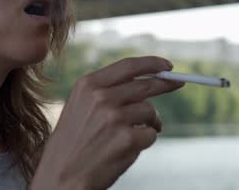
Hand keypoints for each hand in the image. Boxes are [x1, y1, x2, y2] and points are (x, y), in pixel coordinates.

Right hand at [30, 56, 184, 189]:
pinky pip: (150, 135)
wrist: (62, 175)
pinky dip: (144, 141)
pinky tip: (125, 148)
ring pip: (150, 111)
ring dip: (149, 122)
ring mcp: (115, 117)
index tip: (166, 65)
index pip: (128, 66)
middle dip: (164, 84)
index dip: (151, 63)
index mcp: (87, 85)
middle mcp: (101, 97)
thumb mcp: (78, 106)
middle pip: (145, 85)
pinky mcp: (128, 139)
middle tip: (176, 83)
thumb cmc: (71, 144)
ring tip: (134, 134)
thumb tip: (142, 82)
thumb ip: (104, 92)